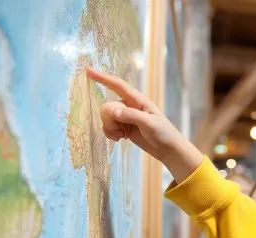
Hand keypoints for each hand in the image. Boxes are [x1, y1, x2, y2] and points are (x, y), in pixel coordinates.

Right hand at [86, 68, 202, 182]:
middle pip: (108, 106)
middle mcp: (130, 106)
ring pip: (106, 117)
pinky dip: (110, 133)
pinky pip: (108, 127)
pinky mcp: (123, 127)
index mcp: (138, 101)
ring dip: (111, 128)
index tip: (88, 71)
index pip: (118, 85)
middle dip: (110, 120)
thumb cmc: (163, 133)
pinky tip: (120, 139)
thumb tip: (113, 112)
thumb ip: (132, 116)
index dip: (103, 78)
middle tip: (122, 132)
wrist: (168, 149)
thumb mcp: (150, 124)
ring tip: (122, 136)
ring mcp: (125, 117)